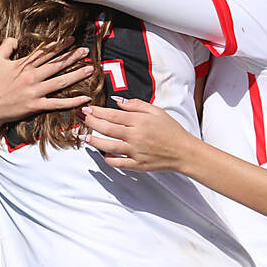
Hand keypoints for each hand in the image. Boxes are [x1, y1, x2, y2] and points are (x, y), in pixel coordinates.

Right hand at [0, 36, 94, 127]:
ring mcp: (35, 91)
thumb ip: (6, 46)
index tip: (71, 39)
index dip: (60, 45)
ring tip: (90, 69)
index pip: (45, 52)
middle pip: (56, 64)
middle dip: (72, 56)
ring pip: (60, 81)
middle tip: (86, 51)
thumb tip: (15, 38)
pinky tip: (85, 98)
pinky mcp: (36, 105)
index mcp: (23, 65)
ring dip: (77, 75)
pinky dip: (73, 101)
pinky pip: (58, 103)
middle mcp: (31, 77)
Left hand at [80, 98, 197, 171]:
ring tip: (84, 137)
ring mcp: (135, 152)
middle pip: (106, 129)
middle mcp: (135, 136)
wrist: (184, 152)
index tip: (87, 109)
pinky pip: (118, 163)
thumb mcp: (157, 112)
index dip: (97, 111)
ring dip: (94, 141)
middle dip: (91, 123)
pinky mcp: (137, 165)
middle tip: (81, 119)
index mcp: (140, 121)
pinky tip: (104, 154)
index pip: (112, 115)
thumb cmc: (172, 131)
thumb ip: (136, 105)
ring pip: (108, 146)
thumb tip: (117, 101)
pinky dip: (108, 159)